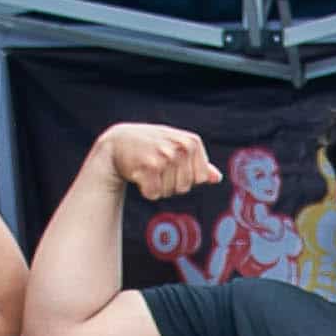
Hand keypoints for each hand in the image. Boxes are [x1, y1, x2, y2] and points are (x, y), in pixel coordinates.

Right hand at [101, 122, 219, 199]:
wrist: (117, 141)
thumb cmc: (151, 145)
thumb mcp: (177, 147)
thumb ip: (198, 163)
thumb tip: (217, 178)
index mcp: (192, 142)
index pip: (200, 178)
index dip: (184, 177)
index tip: (171, 164)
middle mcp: (182, 147)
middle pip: (184, 187)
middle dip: (169, 183)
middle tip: (156, 166)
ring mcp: (166, 156)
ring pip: (169, 192)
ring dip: (157, 186)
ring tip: (147, 167)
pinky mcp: (150, 166)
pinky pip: (154, 194)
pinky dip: (145, 190)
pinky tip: (139, 173)